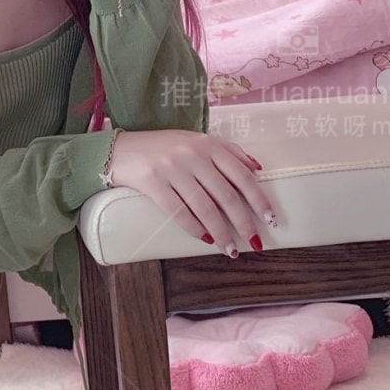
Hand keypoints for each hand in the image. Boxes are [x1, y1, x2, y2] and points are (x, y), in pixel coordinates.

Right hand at [107, 129, 277, 255]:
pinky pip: (178, 212)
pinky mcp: (153, 182)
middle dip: (244, 222)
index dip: (259, 199)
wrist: (119, 149)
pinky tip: (205, 239)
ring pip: (205, 207)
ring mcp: (172, 168)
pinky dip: (194, 228)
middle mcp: (192, 154)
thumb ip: (227, 150)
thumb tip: (258, 168)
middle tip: (254, 242)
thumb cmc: (161, 147)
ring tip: (230, 249)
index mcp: (207, 144)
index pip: (242, 175)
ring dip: (221, 232)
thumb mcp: (195, 140)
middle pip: (226, 195)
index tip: (270, 219)